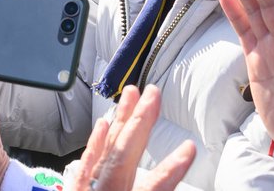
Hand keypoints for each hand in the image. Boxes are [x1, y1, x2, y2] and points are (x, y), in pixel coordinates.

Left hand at [65, 85, 194, 190]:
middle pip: (124, 155)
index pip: (152, 188)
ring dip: (120, 120)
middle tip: (153, 93)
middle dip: (140, 121)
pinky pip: (84, 165)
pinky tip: (103, 124)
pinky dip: (95, 144)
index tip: (189, 147)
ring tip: (131, 94)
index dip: (171, 168)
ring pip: (105, 151)